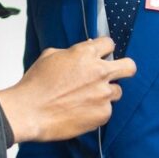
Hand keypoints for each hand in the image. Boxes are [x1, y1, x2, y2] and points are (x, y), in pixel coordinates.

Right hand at [0, 36, 135, 142]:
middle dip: (124, 68)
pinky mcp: (103, 113)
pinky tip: (80, 112)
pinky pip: (106, 110)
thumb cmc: (35, 85)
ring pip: (117, 91)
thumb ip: (71, 52)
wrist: (29, 111)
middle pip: (129, 66)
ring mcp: (103, 94)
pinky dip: (96, 111)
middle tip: (114, 74)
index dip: (104, 50)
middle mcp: (99, 72)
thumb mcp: (50, 56)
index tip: (101, 55)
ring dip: (106, 93)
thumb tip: (83, 51)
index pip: (109, 44)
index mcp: (85, 54)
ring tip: (86, 99)